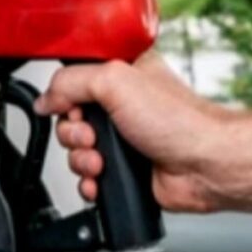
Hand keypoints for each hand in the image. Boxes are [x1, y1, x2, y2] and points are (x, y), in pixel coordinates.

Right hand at [34, 51, 229, 211]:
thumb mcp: (115, 81)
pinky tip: (103, 177)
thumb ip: (71, 82)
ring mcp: (122, 136)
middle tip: (93, 134)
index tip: (72, 103)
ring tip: (102, 159)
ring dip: (81, 158)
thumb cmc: (180, 120)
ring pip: (75, 149)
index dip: (66, 93)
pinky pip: (87, 175)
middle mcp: (121, 102)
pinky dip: (89, 180)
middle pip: (68, 116)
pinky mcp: (122, 166)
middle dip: (73, 131)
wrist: (205, 165)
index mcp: (122, 71)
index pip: (74, 76)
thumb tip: (46, 99)